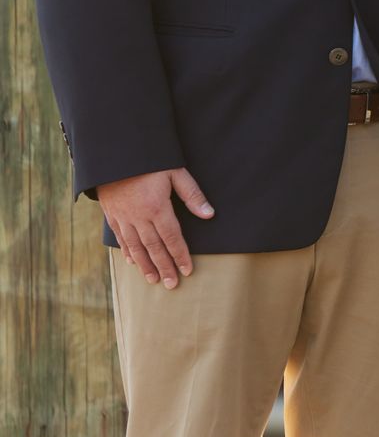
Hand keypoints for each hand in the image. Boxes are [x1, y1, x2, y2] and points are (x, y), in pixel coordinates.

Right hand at [98, 168, 214, 289]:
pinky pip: (120, 238)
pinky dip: (127, 251)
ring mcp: (122, 217)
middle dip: (164, 267)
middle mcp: (138, 217)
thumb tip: (210, 215)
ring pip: (135, 247)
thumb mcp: (175, 172)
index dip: (180, 255)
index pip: (172, 238)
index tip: (187, 271)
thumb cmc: (150, 160)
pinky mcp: (111, 214)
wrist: (114, 152)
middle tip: (171, 284)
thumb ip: (192, 195)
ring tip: (153, 279)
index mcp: (156, 207)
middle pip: (154, 247)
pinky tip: (131, 262)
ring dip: (145, 265)